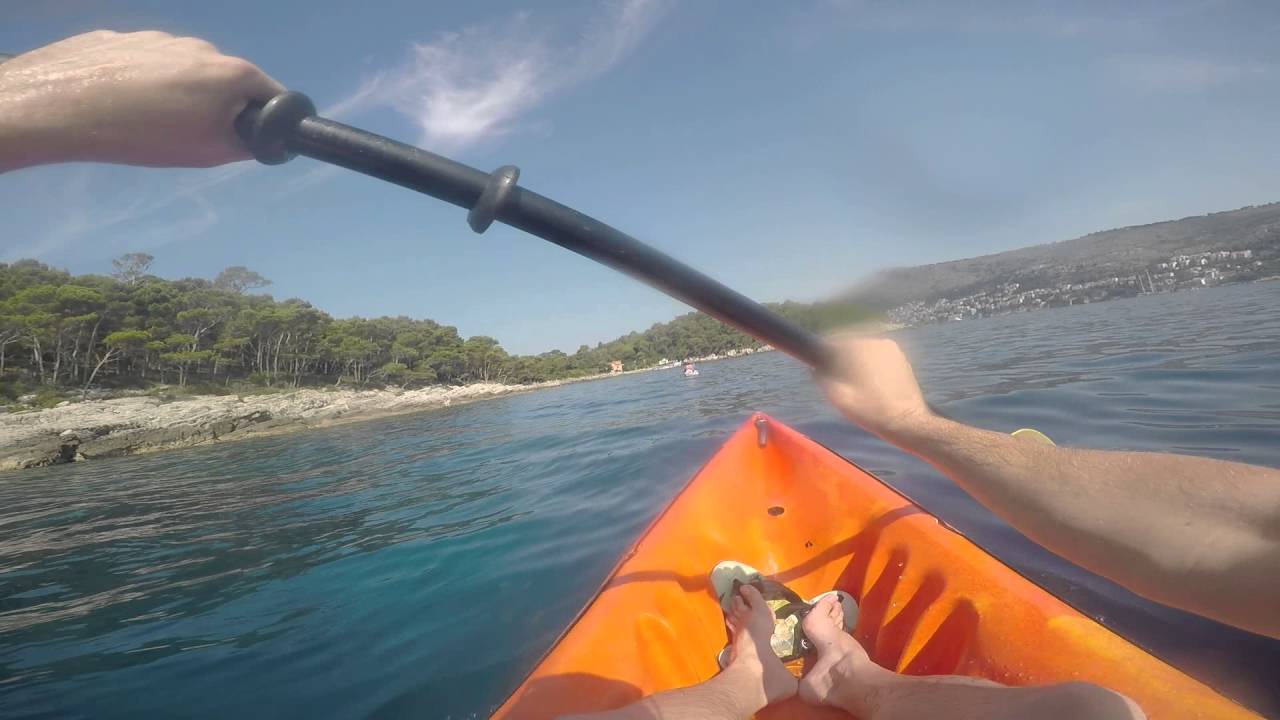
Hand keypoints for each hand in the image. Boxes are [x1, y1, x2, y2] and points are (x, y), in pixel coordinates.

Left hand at [0, 30, 282, 171]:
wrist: (65, 105)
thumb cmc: (149, 133)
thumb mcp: (209, 151)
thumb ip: (245, 143)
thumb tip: (256, 138)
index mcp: (231, 71)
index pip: (272, 94)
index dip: (268, 120)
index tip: (249, 139)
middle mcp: (202, 47)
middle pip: (226, 80)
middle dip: (219, 105)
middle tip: (193, 135)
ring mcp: (160, 37)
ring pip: (184, 69)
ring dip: (179, 92)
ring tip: (149, 121)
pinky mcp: (121, 38)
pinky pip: (146, 63)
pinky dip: (143, 82)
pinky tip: (122, 103)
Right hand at [818, 335, 932, 440]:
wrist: (906, 421)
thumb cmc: (870, 411)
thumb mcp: (838, 397)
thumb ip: (822, 378)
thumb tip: (815, 368)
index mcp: (860, 348)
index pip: (833, 344)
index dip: (825, 357)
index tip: (823, 370)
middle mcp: (876, 342)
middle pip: (850, 346)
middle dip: (842, 360)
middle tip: (840, 381)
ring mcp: (892, 348)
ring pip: (865, 351)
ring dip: (858, 363)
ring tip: (857, 385)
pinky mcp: (902, 358)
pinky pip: (878, 357)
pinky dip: (872, 365)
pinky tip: (872, 385)